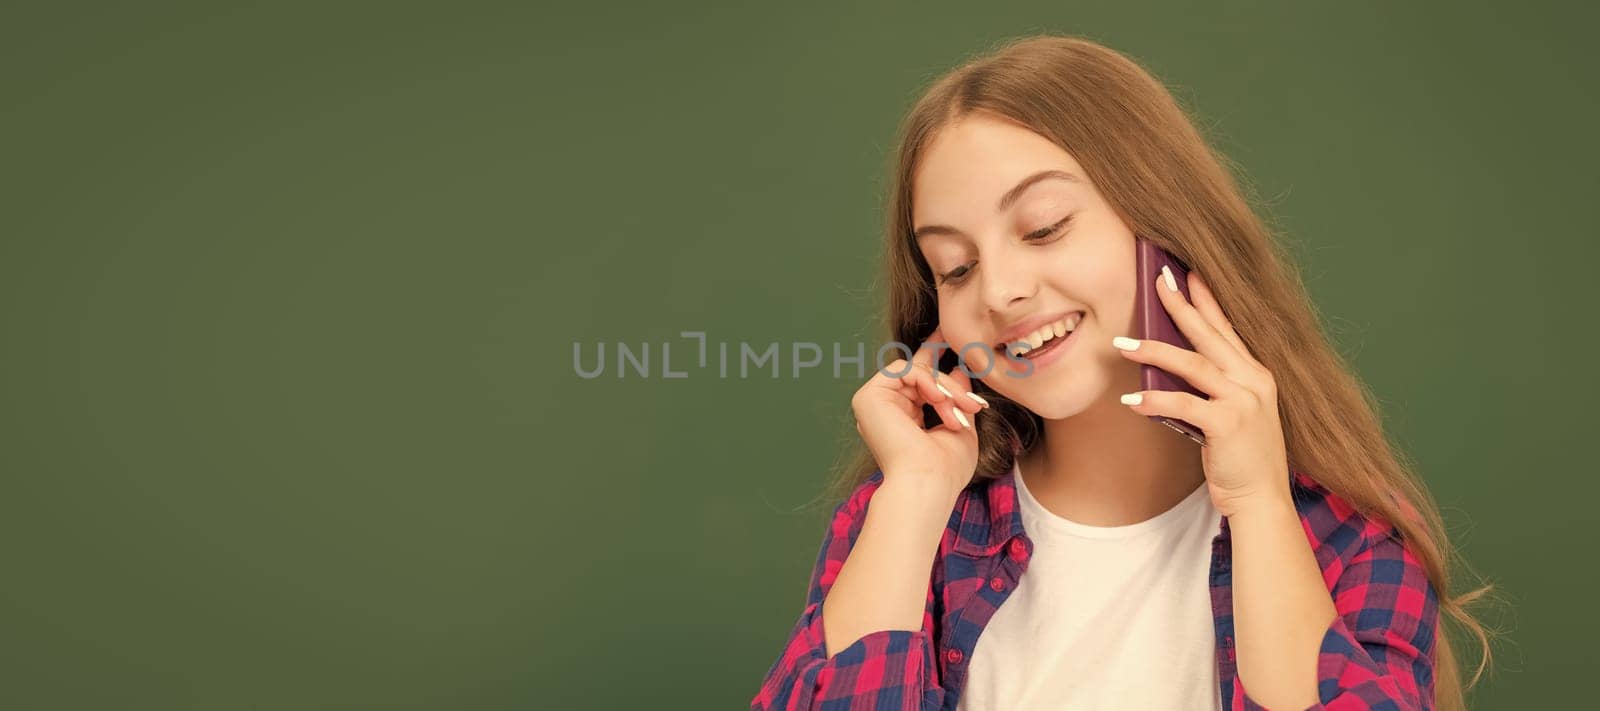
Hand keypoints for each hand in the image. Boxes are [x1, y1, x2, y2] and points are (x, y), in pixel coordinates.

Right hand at [851, 327, 989, 499]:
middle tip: (973, 403)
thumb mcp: (959, 427)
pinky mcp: (868, 397)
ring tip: (961, 410)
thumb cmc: (945, 468)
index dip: (934, 355)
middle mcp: (885, 409)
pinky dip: (928, 381)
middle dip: (951, 384)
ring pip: (915, 370)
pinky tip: (939, 400)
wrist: (928, 483)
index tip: (950, 337)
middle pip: (920, 373)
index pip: (918, 380)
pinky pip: (903, 370)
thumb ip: (956, 398)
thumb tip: (958, 370)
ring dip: (944, 388)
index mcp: (902, 419)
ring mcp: (874, 402)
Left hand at [1112, 266, 1291, 517]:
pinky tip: (1131, 398)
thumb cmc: (1240, 458)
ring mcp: (1244, 401)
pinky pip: (1184, 404)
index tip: (1187, 274)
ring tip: (1122, 344)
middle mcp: (1254, 381)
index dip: (1206, 300)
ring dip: (1154, 352)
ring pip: (1193, 365)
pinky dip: (1155, 399)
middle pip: (1209, 335)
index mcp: (1255, 375)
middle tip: (1156, 281)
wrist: (1262, 499)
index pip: (1227, 329)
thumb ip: (1209, 389)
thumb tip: (1166, 367)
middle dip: (1180, 306)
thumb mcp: (1231, 414)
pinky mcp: (1228, 424)